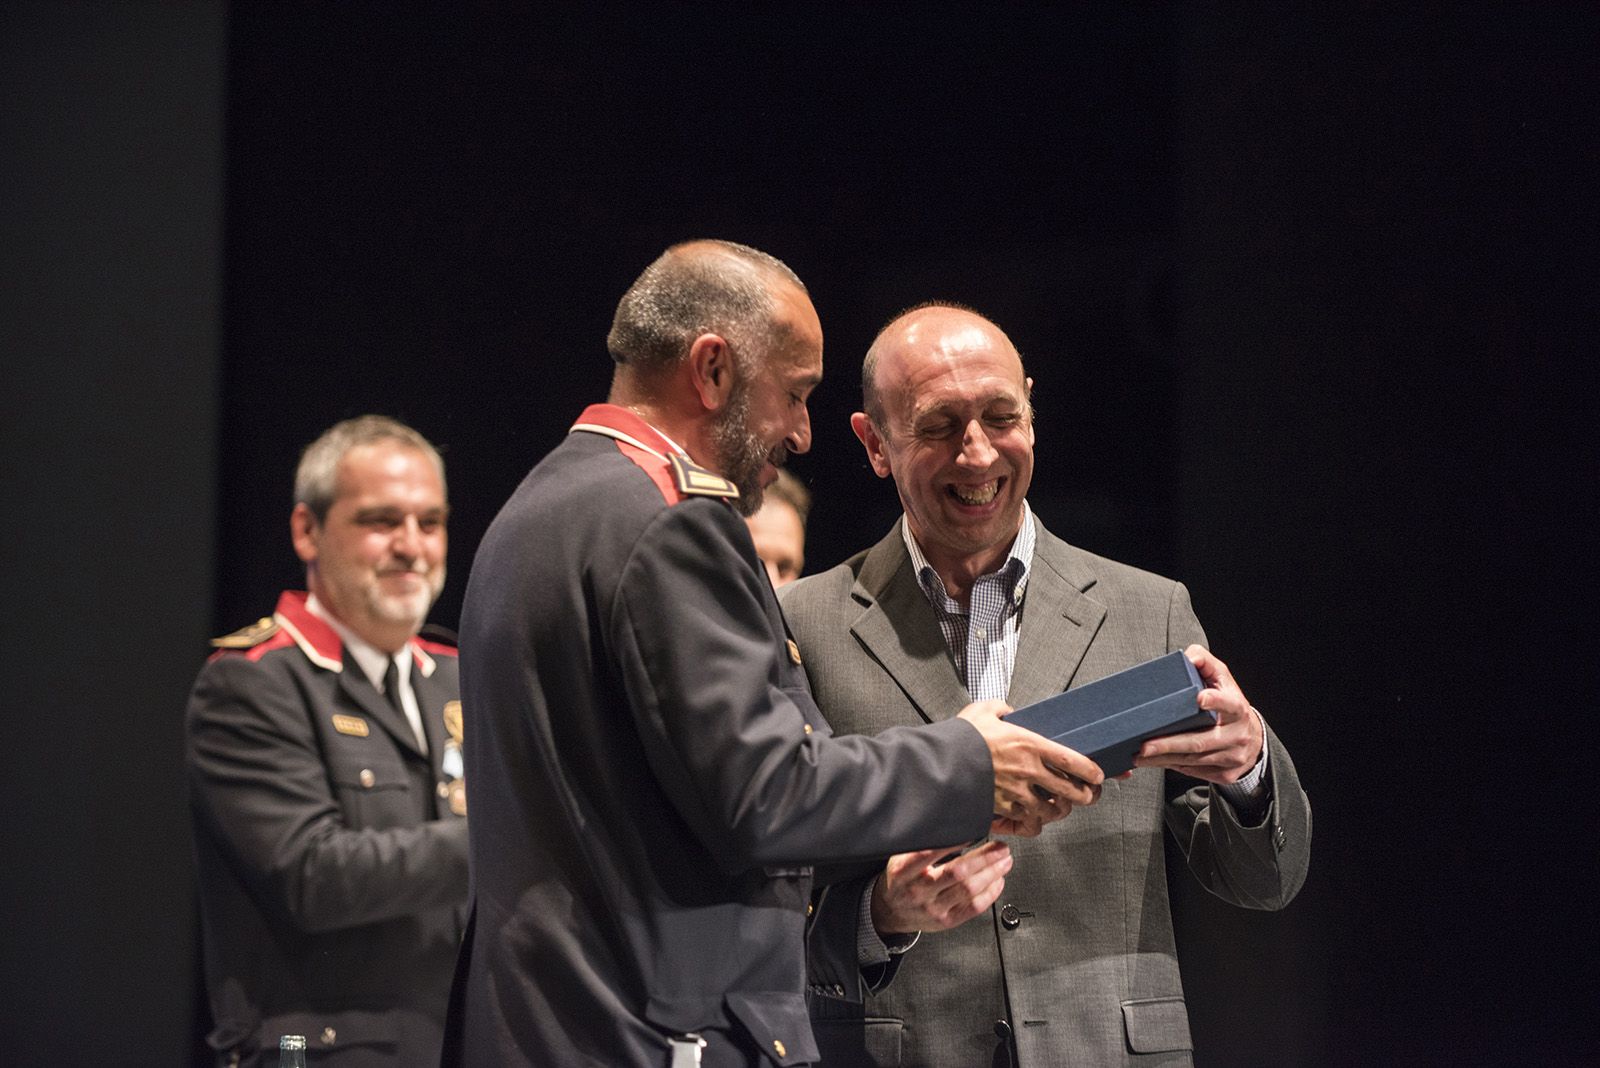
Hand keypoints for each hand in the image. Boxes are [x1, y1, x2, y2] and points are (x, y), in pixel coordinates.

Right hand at [870, 841, 1012, 934]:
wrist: (892, 912)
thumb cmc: (901, 879)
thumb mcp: (900, 857)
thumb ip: (922, 845)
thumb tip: (953, 825)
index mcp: (904, 871)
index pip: (928, 854)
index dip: (953, 843)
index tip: (972, 832)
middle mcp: (919, 891)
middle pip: (957, 873)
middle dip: (984, 858)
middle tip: (1001, 847)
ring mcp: (934, 909)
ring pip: (969, 890)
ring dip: (992, 873)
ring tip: (1005, 861)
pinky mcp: (947, 921)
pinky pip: (974, 907)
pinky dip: (990, 892)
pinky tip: (998, 880)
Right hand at [957, 699, 1103, 829]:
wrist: (939, 764)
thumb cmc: (960, 738)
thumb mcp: (983, 710)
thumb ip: (1001, 708)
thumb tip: (1007, 710)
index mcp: (1030, 744)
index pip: (1075, 761)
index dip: (1092, 771)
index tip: (1097, 774)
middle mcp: (1029, 771)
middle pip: (1072, 791)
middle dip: (1087, 796)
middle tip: (1089, 794)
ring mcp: (1017, 793)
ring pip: (1053, 811)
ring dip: (1060, 810)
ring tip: (1060, 807)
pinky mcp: (1003, 809)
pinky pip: (1028, 823)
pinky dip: (1033, 823)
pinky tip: (1034, 818)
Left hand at [1134, 644, 1262, 783]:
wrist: (1251, 737)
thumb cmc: (1228, 702)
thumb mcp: (1221, 678)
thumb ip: (1204, 662)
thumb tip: (1186, 657)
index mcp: (1237, 708)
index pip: (1227, 703)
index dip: (1215, 701)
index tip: (1199, 698)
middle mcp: (1237, 734)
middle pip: (1200, 741)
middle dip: (1169, 744)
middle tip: (1144, 745)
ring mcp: (1232, 756)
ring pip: (1193, 760)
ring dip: (1163, 759)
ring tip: (1139, 756)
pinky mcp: (1225, 773)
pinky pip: (1193, 771)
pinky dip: (1171, 766)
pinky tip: (1154, 762)